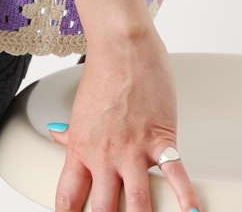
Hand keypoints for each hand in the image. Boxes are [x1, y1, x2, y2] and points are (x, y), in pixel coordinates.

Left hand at [48, 26, 199, 211]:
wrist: (122, 45)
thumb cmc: (103, 71)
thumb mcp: (79, 108)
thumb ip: (72, 132)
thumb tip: (56, 136)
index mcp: (81, 149)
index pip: (68, 197)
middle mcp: (104, 156)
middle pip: (102, 211)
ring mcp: (132, 150)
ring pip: (137, 203)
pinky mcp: (160, 138)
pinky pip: (175, 174)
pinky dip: (185, 196)